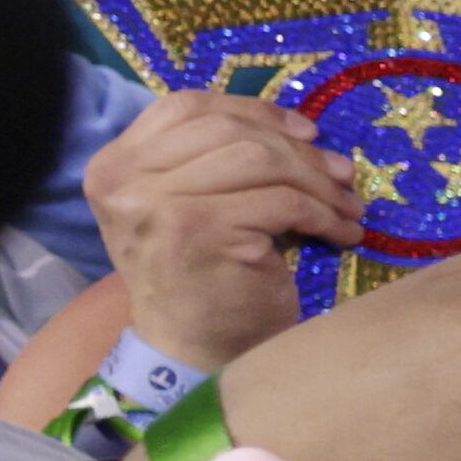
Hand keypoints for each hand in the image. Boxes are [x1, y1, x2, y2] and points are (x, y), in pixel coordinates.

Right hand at [71, 86, 360, 378]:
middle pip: (227, 131)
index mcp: (114, 165)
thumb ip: (212, 161)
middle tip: (341, 175)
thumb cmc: (202, 280)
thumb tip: (299, 129)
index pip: (185, 108)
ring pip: (259, 160)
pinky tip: (340, 234)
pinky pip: (281, 201)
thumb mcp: (189, 205)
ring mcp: (157, 203)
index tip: (305, 131)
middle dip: (297, 149)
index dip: (252, 111)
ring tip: (346, 207)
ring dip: (317, 182)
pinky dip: (322, 213)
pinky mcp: (200, 229)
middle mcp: (125, 180)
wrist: (193, 352)